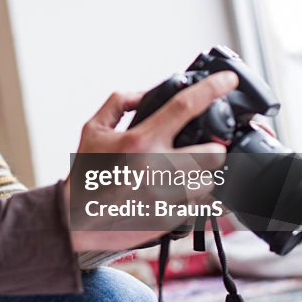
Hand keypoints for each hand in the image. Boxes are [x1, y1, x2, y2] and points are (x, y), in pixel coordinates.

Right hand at [66, 71, 238, 251]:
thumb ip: (118, 103)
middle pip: (214, 152)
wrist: (74, 220)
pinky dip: (193, 199)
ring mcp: (166, 197)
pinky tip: (173, 196)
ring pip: (210, 182)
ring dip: (203, 176)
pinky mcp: (169, 221)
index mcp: (139, 141)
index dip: (212, 89)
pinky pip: (200, 206)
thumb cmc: (84, 175)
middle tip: (205, 149)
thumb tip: (145, 93)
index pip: (185, 106)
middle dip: (215, 149)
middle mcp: (156, 168)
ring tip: (184, 176)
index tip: (227, 81)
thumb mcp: (93, 130)